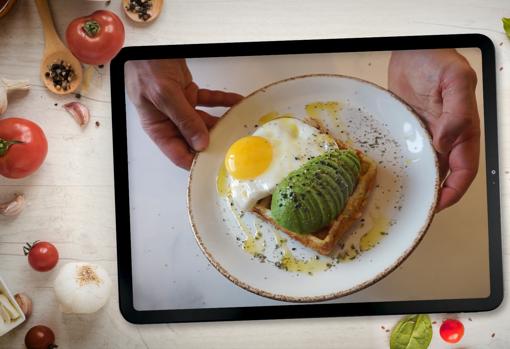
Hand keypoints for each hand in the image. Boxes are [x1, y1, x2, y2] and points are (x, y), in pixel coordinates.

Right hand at [125, 59, 242, 168]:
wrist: (149, 42)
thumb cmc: (144, 66)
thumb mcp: (164, 94)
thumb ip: (184, 119)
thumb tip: (200, 142)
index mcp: (158, 127)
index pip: (178, 154)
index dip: (196, 162)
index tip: (215, 164)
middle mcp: (170, 120)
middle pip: (195, 139)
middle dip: (214, 142)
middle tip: (234, 146)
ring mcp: (180, 107)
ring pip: (205, 121)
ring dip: (222, 122)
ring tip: (239, 125)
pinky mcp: (189, 93)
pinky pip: (209, 101)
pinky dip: (223, 101)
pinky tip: (236, 103)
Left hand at [388, 49, 479, 210]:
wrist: (412, 49)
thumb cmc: (437, 59)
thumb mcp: (454, 80)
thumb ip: (456, 112)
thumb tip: (446, 143)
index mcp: (463, 130)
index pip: (463, 170)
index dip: (454, 190)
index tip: (439, 205)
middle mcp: (445, 136)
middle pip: (443, 174)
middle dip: (433, 193)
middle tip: (414, 209)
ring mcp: (425, 134)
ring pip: (424, 166)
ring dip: (416, 182)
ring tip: (399, 198)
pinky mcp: (408, 130)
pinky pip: (406, 152)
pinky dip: (401, 166)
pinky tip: (389, 175)